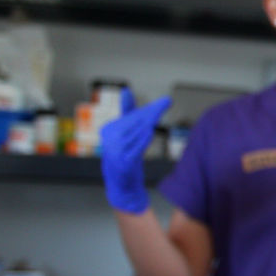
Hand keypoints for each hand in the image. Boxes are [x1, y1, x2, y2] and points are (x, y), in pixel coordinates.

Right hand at [100, 90, 171, 213]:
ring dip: (147, 124)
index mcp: (109, 130)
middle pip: (134, 122)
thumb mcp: (126, 134)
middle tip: (166, 103)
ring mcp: (113, 151)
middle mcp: (109, 139)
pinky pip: (133, 149)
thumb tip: (126, 90)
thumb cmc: (124, 156)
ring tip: (158, 115)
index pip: (132, 115)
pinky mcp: (120, 163)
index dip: (149, 109)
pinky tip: (149, 131)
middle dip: (150, 113)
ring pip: (134, 134)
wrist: (121, 186)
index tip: (165, 100)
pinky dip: (141, 140)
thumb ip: (127, 112)